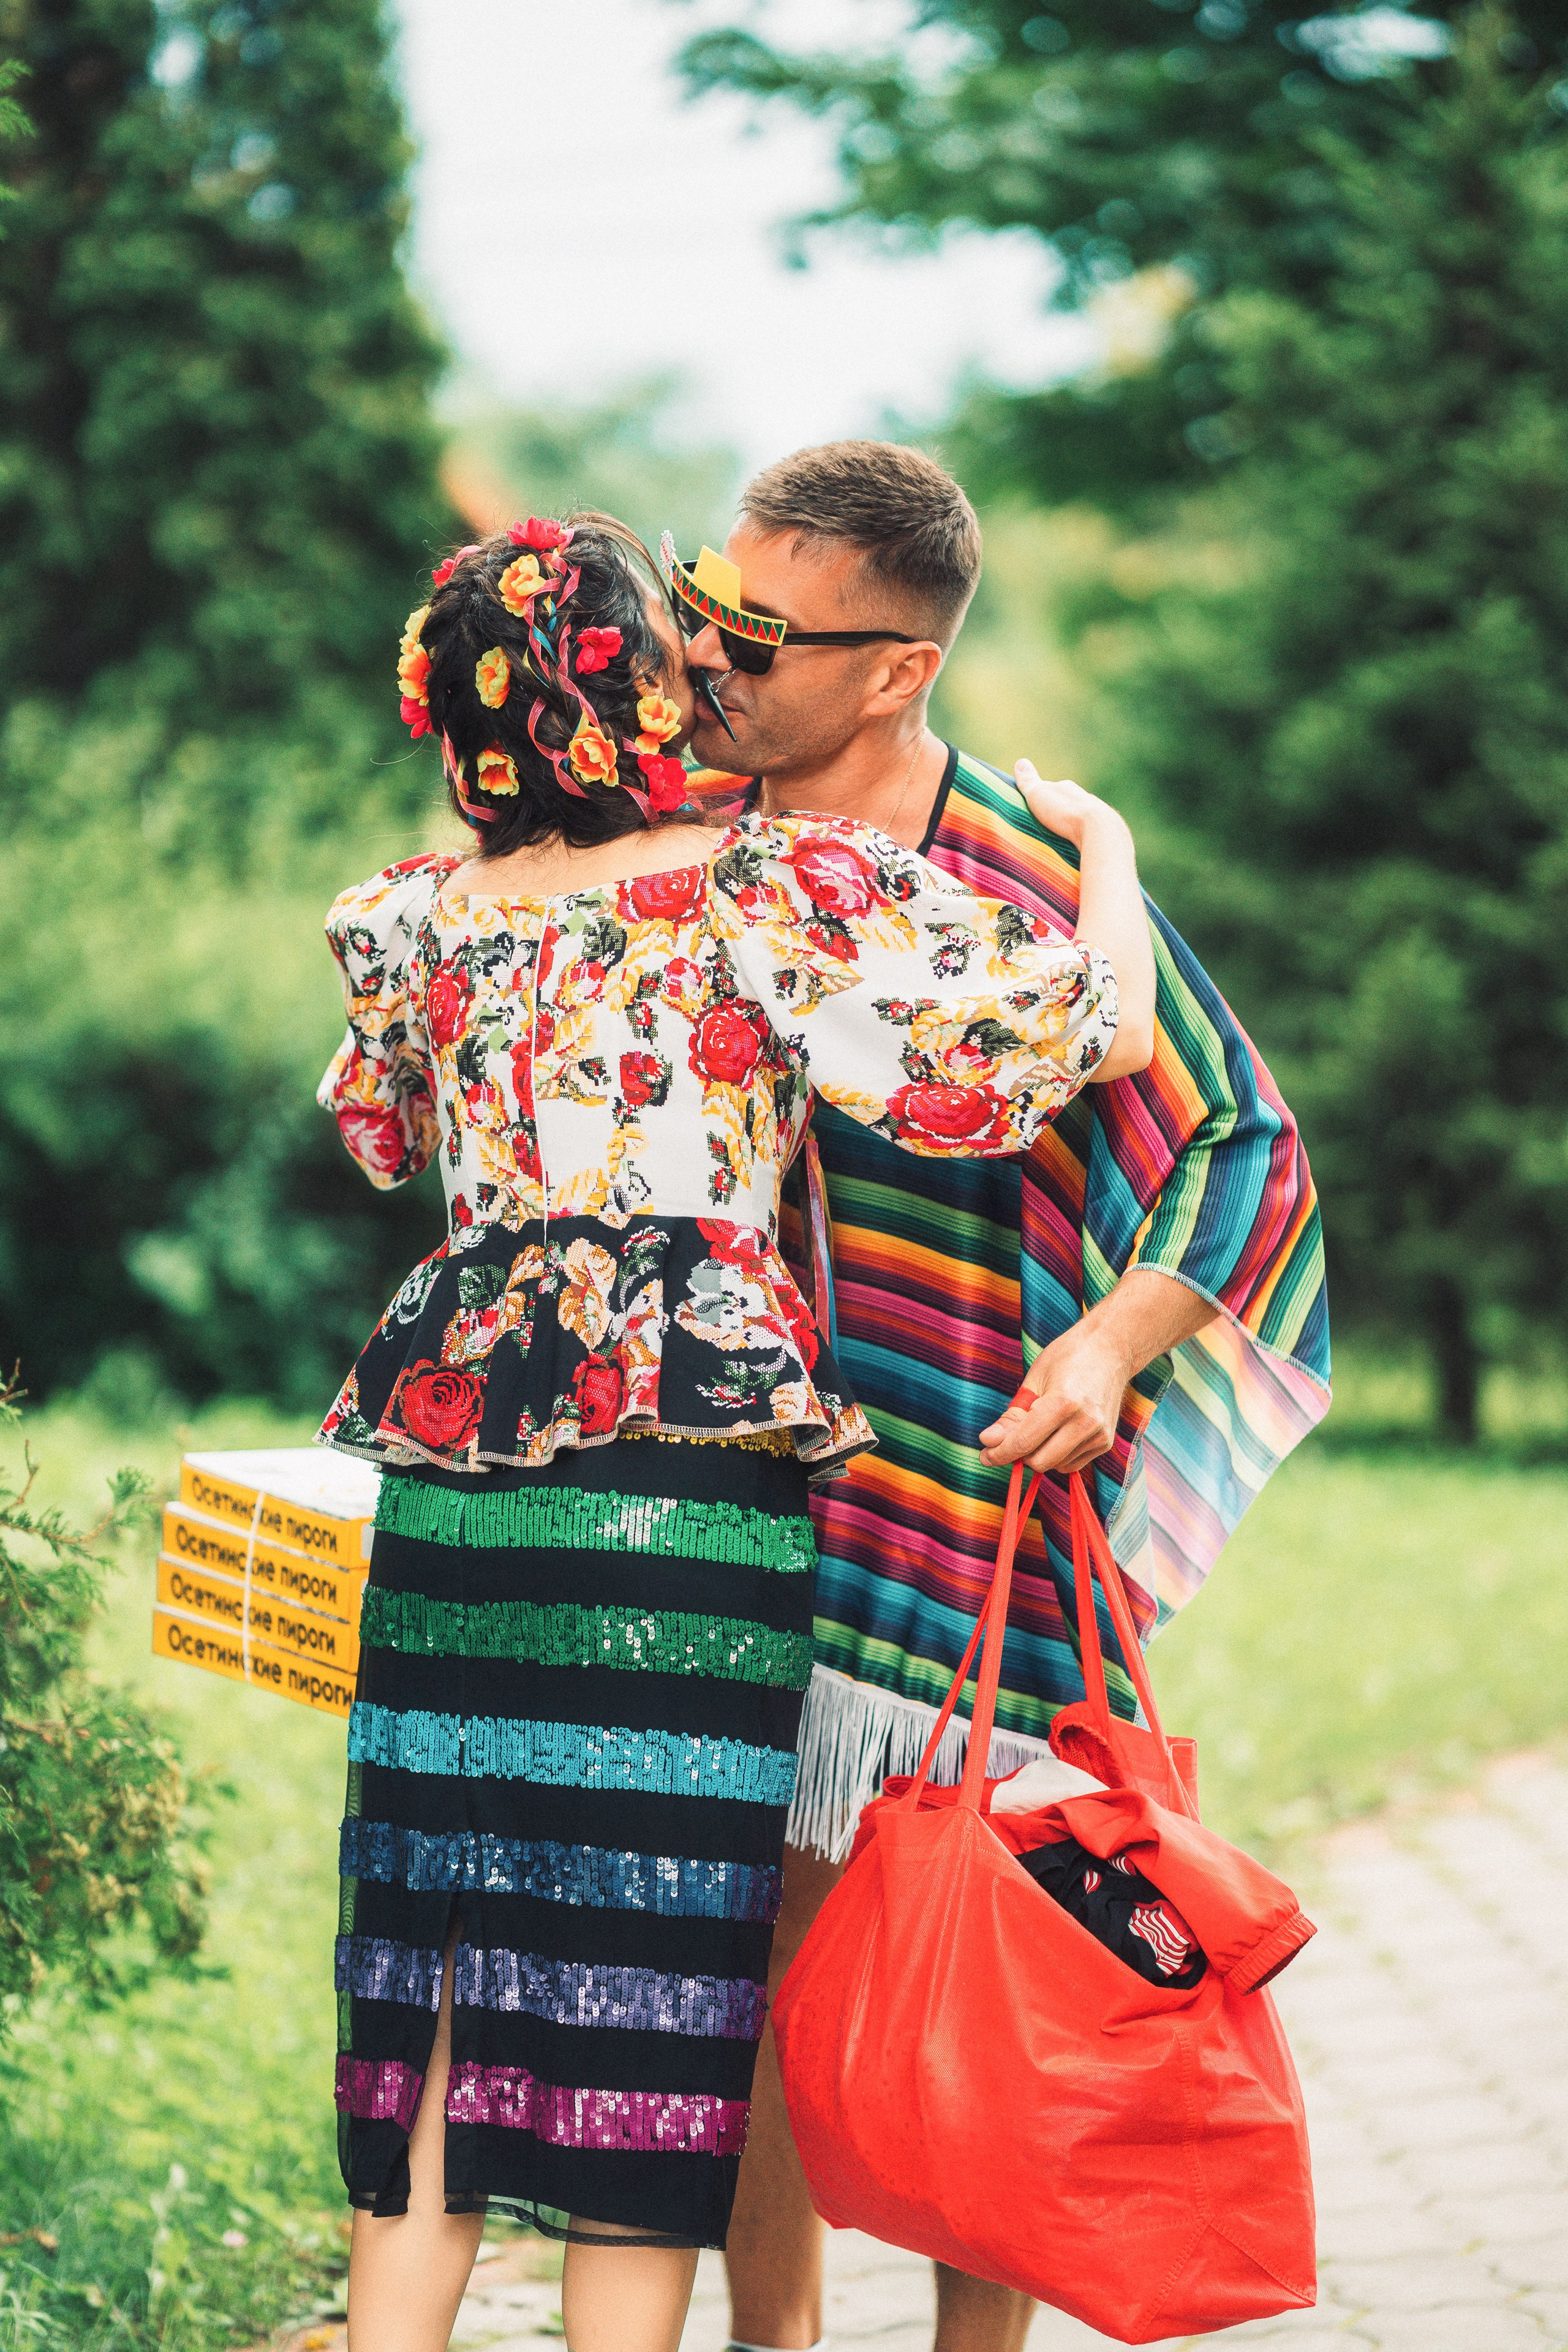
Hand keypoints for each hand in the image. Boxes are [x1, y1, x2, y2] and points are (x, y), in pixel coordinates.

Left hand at [977, 1321, 1130, 1473]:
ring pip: (1055, 1465)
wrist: (1110, 1349)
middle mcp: (1085, 1423)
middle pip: (1039, 1462)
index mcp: (1063, 1403)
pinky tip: (1057, 1432)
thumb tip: (988, 1441)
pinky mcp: (1106, 1443)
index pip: (1023, 1443)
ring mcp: (1099, 1435)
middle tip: (1010, 1438)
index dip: (999, 1453)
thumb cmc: (1068, 1358)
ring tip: (1041, 1425)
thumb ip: (1012, 1415)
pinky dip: (1057, 1455)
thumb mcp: (1034, 1380)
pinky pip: (1071, 1464)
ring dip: (1039, 1453)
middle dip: (1019, 1454)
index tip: (985, 1455)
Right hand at [1014, 759, 1126, 851]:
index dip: (1043, 797)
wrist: (1097, 829)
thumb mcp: (1038, 794)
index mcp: (1067, 788)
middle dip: (1058, 813)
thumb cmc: (1064, 811)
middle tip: (1046, 825)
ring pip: (1079, 819)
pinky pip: (1087, 833)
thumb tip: (1021, 762)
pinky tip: (1074, 844)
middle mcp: (1083, 798)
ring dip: (1070, 826)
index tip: (1035, 806)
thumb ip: (1029, 781)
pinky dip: (1080, 837)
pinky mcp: (1101, 832)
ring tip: (1059, 838)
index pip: (1053, 789)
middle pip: (1067, 804)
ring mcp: (1095, 815)